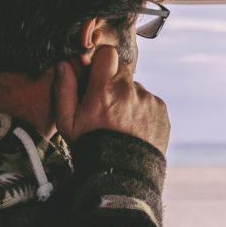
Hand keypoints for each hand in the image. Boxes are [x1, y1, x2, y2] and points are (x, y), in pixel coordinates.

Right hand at [52, 44, 169, 153]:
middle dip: (113, 80)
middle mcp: (129, 90)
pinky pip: (150, 102)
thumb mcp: (67, 121)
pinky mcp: (161, 110)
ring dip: (128, 98)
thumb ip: (64, 89)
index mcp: (104, 88)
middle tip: (106, 103)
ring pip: (136, 88)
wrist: (122, 173)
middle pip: (123, 69)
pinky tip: (133, 128)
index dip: (101, 62)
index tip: (96, 74)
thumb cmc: (91, 147)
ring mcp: (148, 100)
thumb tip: (64, 65)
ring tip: (120, 122)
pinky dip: (142, 110)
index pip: (107, 53)